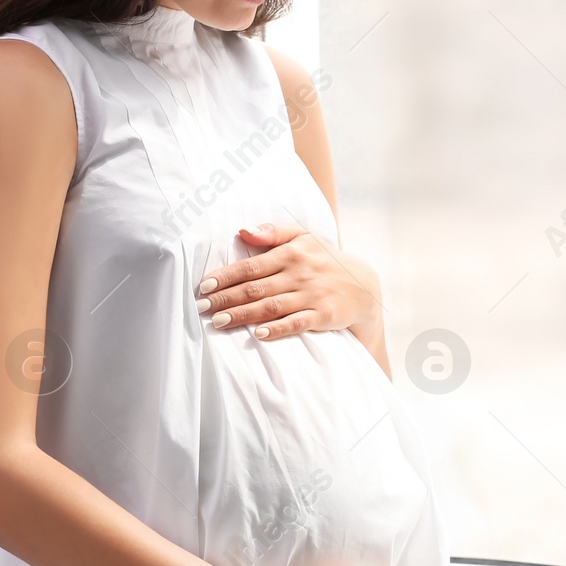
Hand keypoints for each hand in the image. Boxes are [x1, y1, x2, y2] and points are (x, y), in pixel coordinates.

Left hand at [196, 222, 380, 340]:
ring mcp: (311, 294)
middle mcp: (299, 273)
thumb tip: (243, 231)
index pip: (250, 266)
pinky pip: (297, 322)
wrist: (364, 286)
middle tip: (201, 308)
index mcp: (291, 253)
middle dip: (226, 298)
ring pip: (270, 306)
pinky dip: (279, 328)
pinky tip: (259, 334)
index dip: (225, 276)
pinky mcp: (323, 314)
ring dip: (243, 315)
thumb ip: (273, 232)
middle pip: (255, 288)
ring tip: (219, 323)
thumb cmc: (325, 260)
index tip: (204, 287)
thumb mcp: (304, 238)